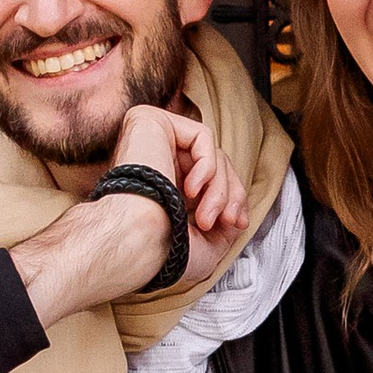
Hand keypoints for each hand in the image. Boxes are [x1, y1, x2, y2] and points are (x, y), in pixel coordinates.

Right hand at [13, 104, 250, 329]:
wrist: (134, 240)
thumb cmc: (160, 251)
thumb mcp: (204, 246)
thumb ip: (224, 226)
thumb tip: (238, 214)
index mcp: (160, 184)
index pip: (209, 178)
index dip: (231, 198)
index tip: (238, 223)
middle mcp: (153, 158)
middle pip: (215, 164)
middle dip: (229, 195)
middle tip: (227, 221)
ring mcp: (150, 137)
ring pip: (212, 153)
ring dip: (219, 189)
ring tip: (205, 218)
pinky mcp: (150, 121)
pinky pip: (202, 137)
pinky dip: (207, 167)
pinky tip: (189, 192)